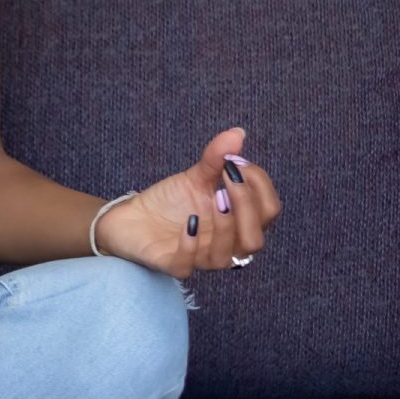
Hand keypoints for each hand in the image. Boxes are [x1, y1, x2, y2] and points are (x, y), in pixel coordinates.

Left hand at [96, 127, 282, 277]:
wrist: (130, 217)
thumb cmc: (170, 201)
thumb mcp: (195, 176)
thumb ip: (217, 158)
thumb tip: (238, 132)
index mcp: (239, 222)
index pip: (269, 210)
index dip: (259, 185)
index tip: (237, 161)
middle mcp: (226, 244)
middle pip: (255, 238)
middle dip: (247, 207)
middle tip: (228, 179)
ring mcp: (201, 258)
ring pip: (229, 256)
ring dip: (225, 226)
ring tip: (214, 198)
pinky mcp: (173, 265)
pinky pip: (188, 265)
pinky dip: (191, 244)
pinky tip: (189, 222)